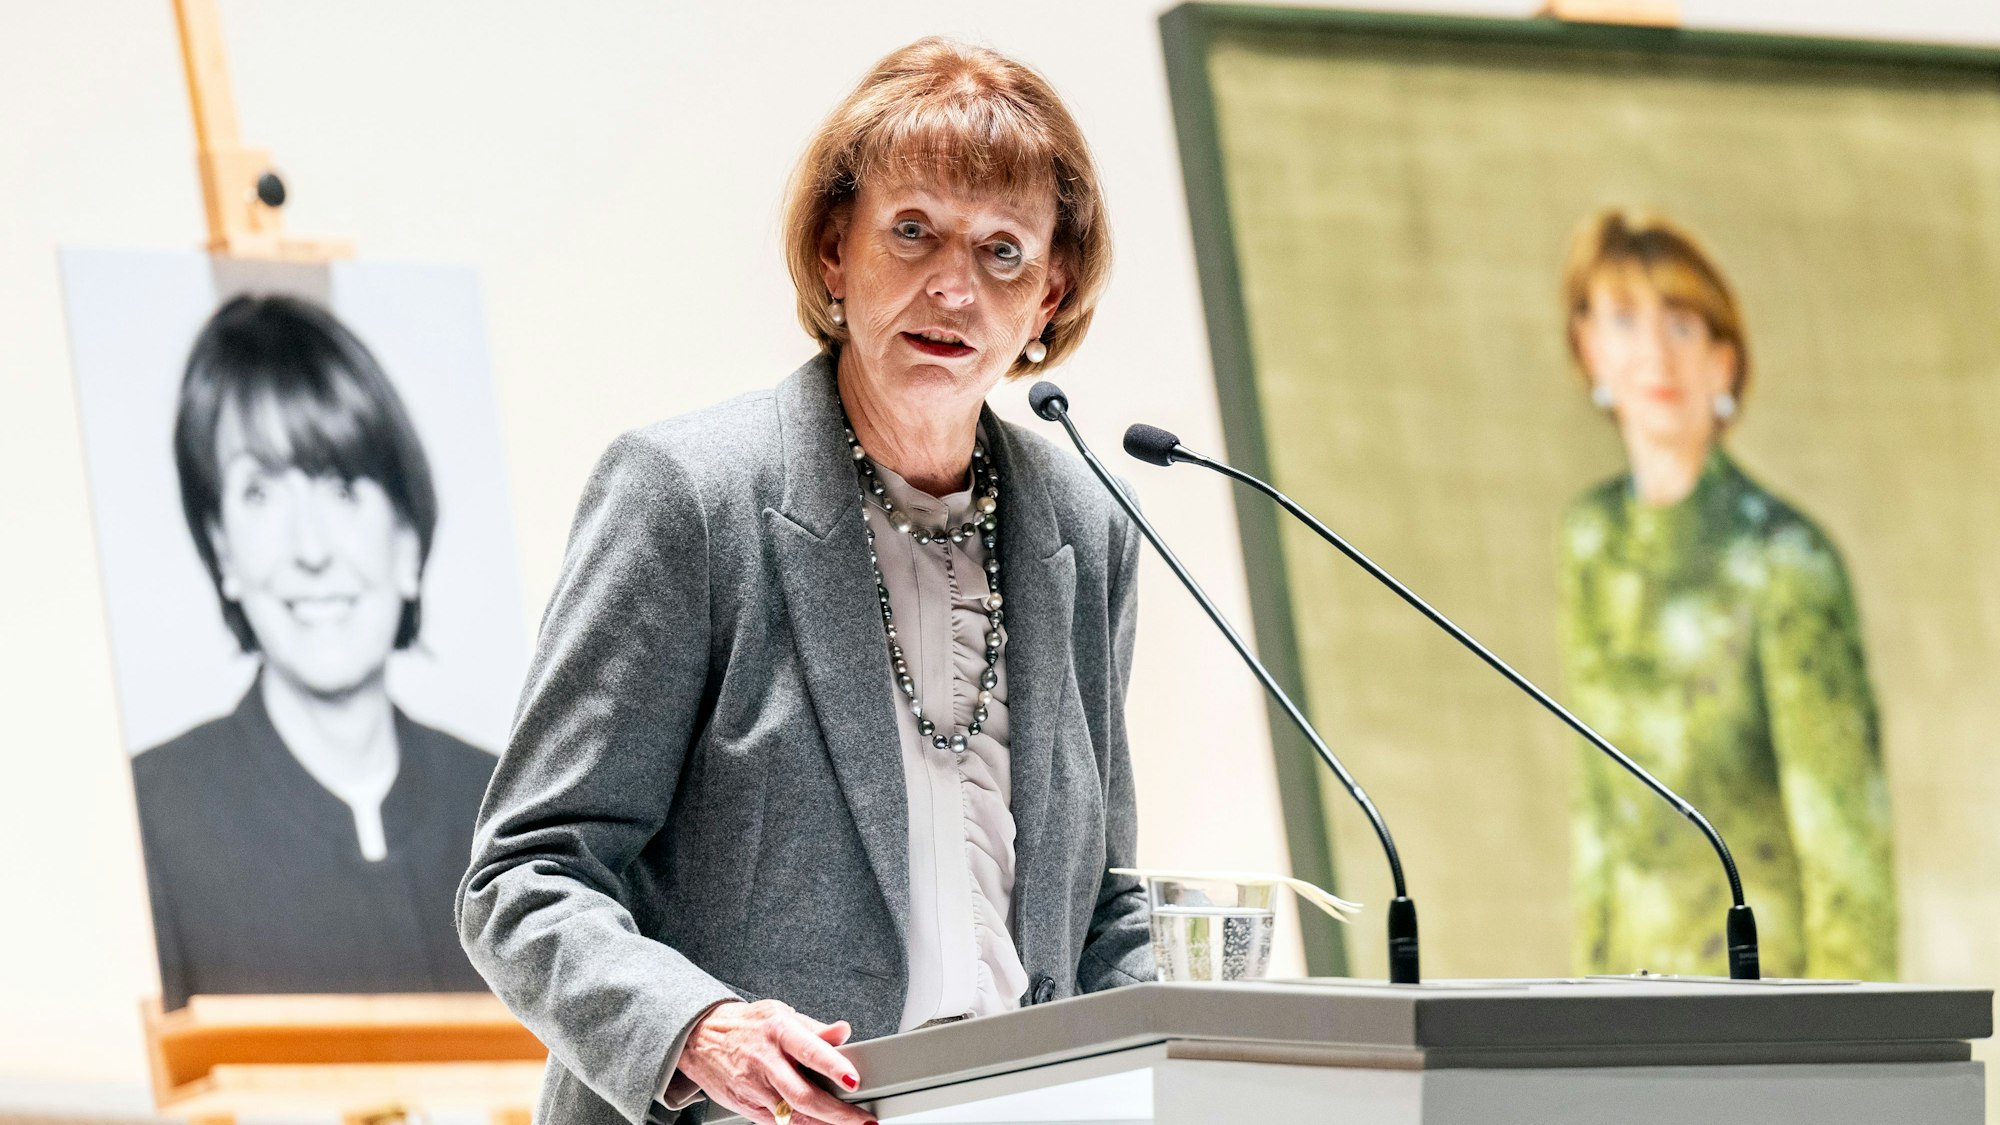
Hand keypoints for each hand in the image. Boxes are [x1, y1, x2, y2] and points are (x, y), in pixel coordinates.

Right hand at [675, 999, 874, 1124]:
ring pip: (792, 1116)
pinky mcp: (748, 1107)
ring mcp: (755, 1088)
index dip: (834, 1067)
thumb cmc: (746, 1025)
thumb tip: (843, 1031)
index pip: (810, 1051)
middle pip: (803, 1095)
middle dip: (837, 1114)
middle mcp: (766, 1061)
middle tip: (864, 1121)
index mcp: (778, 1031)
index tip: (855, 1080)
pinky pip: (779, 1123)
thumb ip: (814, 1028)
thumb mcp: (780, 1013)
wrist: (700, 1037)